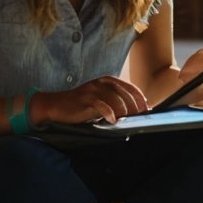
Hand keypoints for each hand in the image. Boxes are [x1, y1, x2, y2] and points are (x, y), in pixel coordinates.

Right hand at [31, 76, 147, 124]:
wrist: (56, 105)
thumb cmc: (80, 106)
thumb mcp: (100, 100)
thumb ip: (115, 102)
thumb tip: (135, 111)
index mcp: (107, 81)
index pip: (129, 87)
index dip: (140, 98)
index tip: (146, 109)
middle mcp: (101, 83)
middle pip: (124, 93)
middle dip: (134, 106)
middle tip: (139, 118)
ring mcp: (92, 90)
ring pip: (114, 99)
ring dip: (124, 111)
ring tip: (127, 121)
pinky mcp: (84, 99)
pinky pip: (100, 105)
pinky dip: (108, 113)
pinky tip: (112, 120)